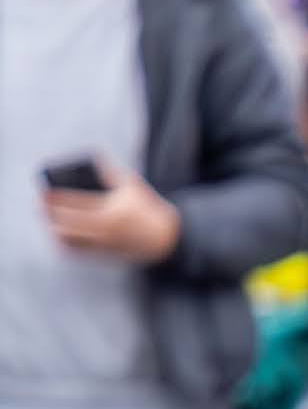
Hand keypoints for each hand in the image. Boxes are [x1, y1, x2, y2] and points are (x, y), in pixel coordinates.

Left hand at [44, 179, 176, 261]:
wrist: (167, 239)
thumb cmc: (149, 210)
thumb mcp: (133, 187)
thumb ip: (111, 173)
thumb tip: (95, 156)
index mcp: (112, 210)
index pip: (77, 203)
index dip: (58, 199)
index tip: (45, 193)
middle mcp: (106, 228)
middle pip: (68, 222)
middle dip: (50, 213)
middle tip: (39, 205)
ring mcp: (104, 242)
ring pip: (71, 239)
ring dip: (54, 229)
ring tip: (47, 220)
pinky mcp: (105, 253)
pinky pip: (79, 251)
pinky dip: (65, 244)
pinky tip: (57, 235)